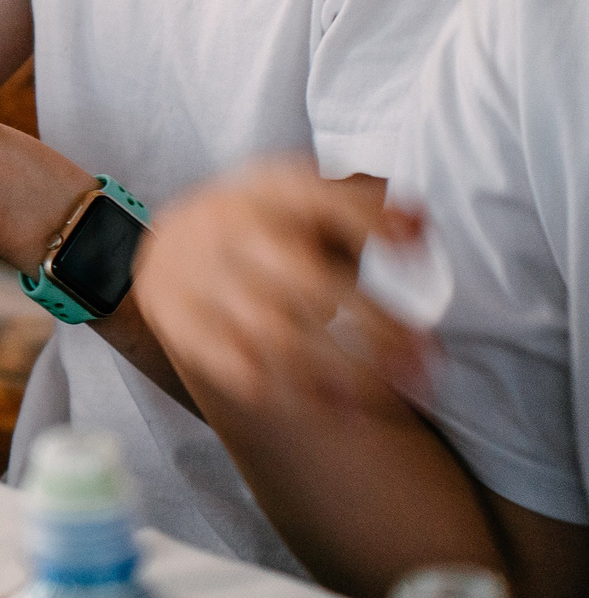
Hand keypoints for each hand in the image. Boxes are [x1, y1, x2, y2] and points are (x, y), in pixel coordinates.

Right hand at [136, 159, 419, 411]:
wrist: (172, 245)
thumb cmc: (261, 225)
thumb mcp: (305, 200)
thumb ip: (365, 207)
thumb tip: (418, 220)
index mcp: (265, 190)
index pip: (324, 201)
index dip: (373, 226)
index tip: (417, 257)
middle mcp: (228, 229)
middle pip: (307, 281)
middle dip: (374, 326)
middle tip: (424, 362)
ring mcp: (198, 278)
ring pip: (274, 334)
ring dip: (340, 370)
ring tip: (390, 397)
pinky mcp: (179, 322)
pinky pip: (236, 367)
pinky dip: (289, 392)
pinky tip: (335, 407)